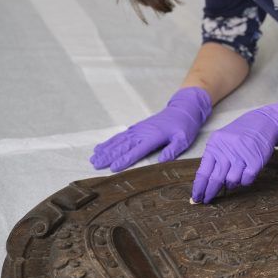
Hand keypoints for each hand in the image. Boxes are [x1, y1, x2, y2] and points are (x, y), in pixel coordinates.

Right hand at [90, 87, 211, 171]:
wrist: (182, 109)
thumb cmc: (184, 125)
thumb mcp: (183, 139)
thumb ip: (173, 149)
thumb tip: (162, 161)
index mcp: (153, 137)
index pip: (136, 151)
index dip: (124, 160)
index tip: (112, 168)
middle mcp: (142, 133)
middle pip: (122, 146)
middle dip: (108, 155)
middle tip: (95, 164)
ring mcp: (138, 129)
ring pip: (119, 141)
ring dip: (105, 149)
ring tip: (93, 157)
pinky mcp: (137, 128)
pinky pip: (121, 136)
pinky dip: (110, 141)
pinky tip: (101, 147)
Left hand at [192, 101, 277, 203]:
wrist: (262, 122)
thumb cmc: (240, 134)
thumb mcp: (222, 141)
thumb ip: (214, 158)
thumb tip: (204, 182)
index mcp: (215, 145)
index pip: (203, 172)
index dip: (199, 187)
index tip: (196, 197)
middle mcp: (227, 150)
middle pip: (215, 179)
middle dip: (210, 192)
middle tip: (207, 200)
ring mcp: (242, 156)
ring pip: (231, 181)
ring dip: (230, 185)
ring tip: (232, 180)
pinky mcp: (256, 161)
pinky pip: (246, 181)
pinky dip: (244, 182)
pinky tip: (244, 175)